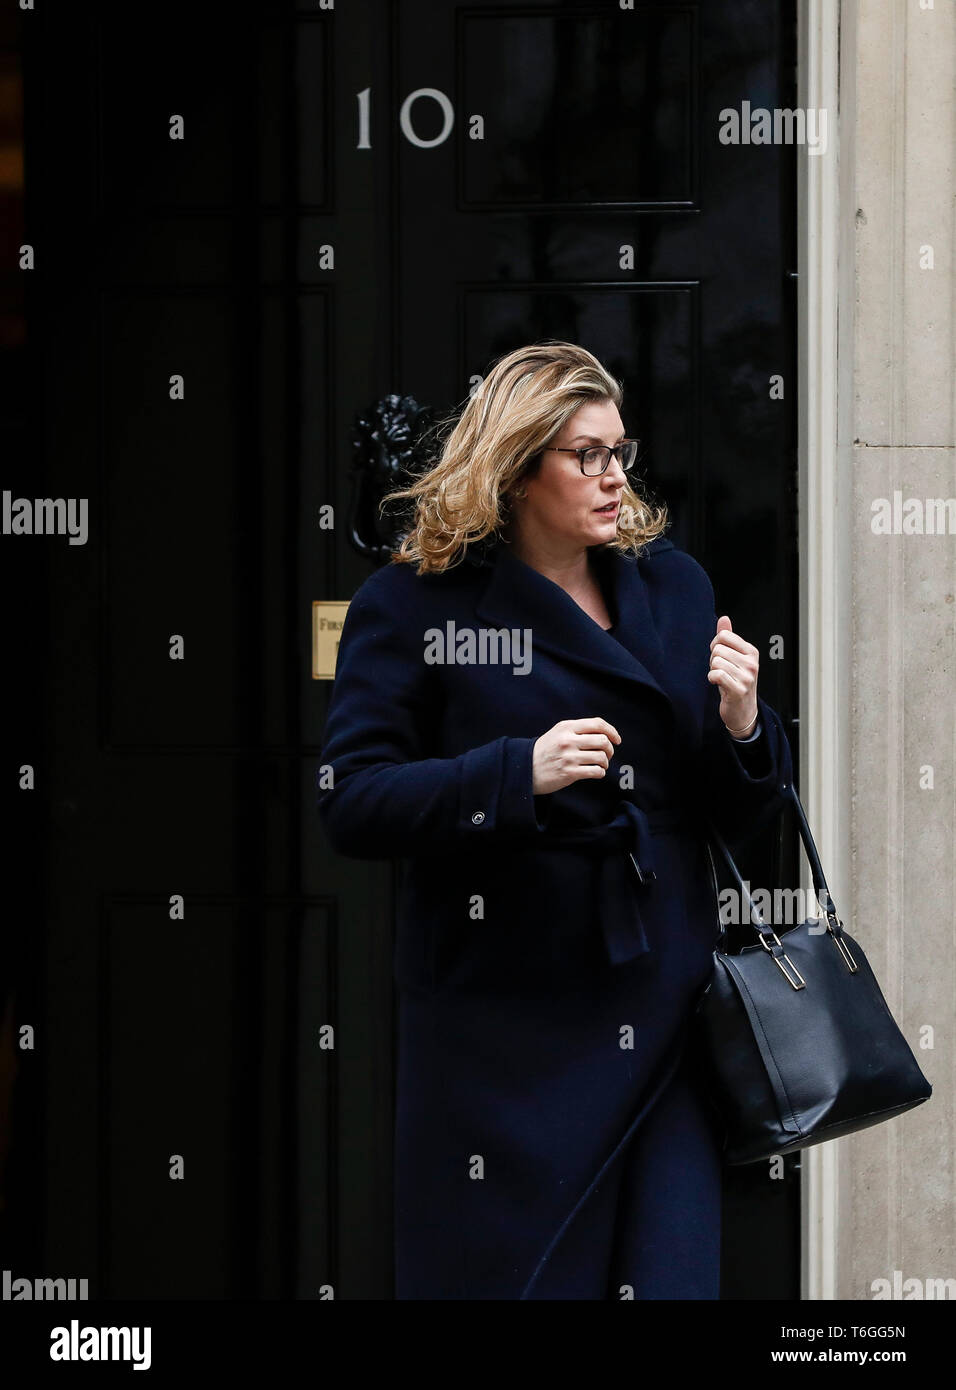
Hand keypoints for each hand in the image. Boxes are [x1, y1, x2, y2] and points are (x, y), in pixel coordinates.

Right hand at [532, 717, 621, 793]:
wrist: (525, 768)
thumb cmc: (545, 750)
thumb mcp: (558, 733)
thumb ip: (578, 730)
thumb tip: (604, 733)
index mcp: (567, 727)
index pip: (597, 724)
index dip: (612, 731)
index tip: (617, 740)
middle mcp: (568, 740)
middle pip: (603, 741)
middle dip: (610, 749)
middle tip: (607, 754)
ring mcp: (569, 757)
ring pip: (601, 757)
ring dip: (605, 762)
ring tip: (600, 765)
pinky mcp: (569, 773)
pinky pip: (596, 771)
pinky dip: (600, 772)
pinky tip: (596, 772)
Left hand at [708, 616, 758, 738]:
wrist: (742, 710)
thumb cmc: (736, 682)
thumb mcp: (734, 657)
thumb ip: (728, 637)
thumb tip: (723, 618)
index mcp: (751, 652)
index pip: (724, 636)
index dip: (715, 646)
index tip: (721, 657)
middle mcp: (751, 663)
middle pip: (717, 649)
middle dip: (713, 660)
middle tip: (722, 671)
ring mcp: (747, 677)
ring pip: (715, 662)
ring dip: (713, 671)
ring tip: (722, 678)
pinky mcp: (738, 689)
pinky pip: (716, 674)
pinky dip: (712, 679)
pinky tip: (718, 684)